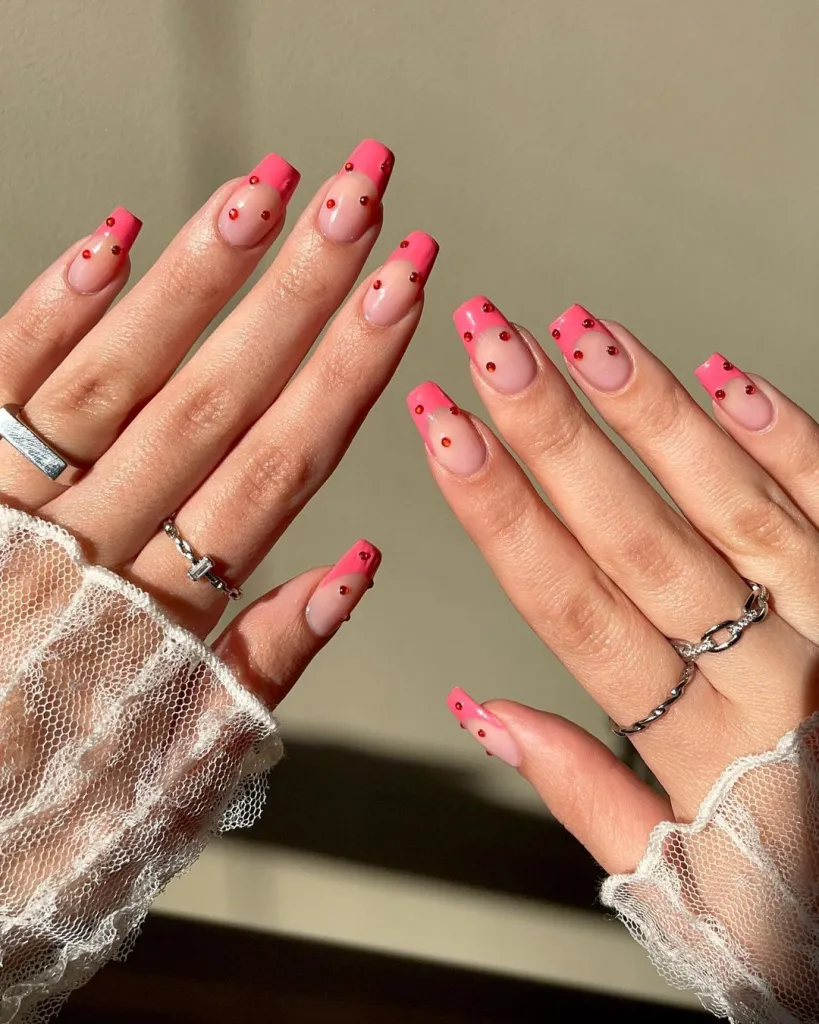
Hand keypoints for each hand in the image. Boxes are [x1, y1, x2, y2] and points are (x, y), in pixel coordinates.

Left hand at [0, 140, 437, 708]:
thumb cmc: (45, 800)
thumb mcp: (182, 759)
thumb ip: (268, 661)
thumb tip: (359, 569)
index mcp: (160, 616)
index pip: (279, 470)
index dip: (348, 373)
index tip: (406, 289)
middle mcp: (87, 552)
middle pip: (215, 403)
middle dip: (299, 295)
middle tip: (364, 196)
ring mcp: (10, 512)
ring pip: (117, 378)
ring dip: (196, 281)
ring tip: (268, 189)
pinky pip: (0, 384)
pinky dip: (55, 309)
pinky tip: (116, 237)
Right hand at [409, 298, 817, 872]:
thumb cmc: (808, 907)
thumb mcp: (685, 888)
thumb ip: (585, 796)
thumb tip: (483, 711)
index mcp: (696, 747)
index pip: (570, 607)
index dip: (496, 513)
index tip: (441, 433)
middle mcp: (766, 679)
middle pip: (637, 539)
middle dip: (553, 434)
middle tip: (491, 346)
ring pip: (733, 507)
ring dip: (653, 416)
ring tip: (584, 334)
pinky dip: (786, 440)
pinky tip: (728, 376)